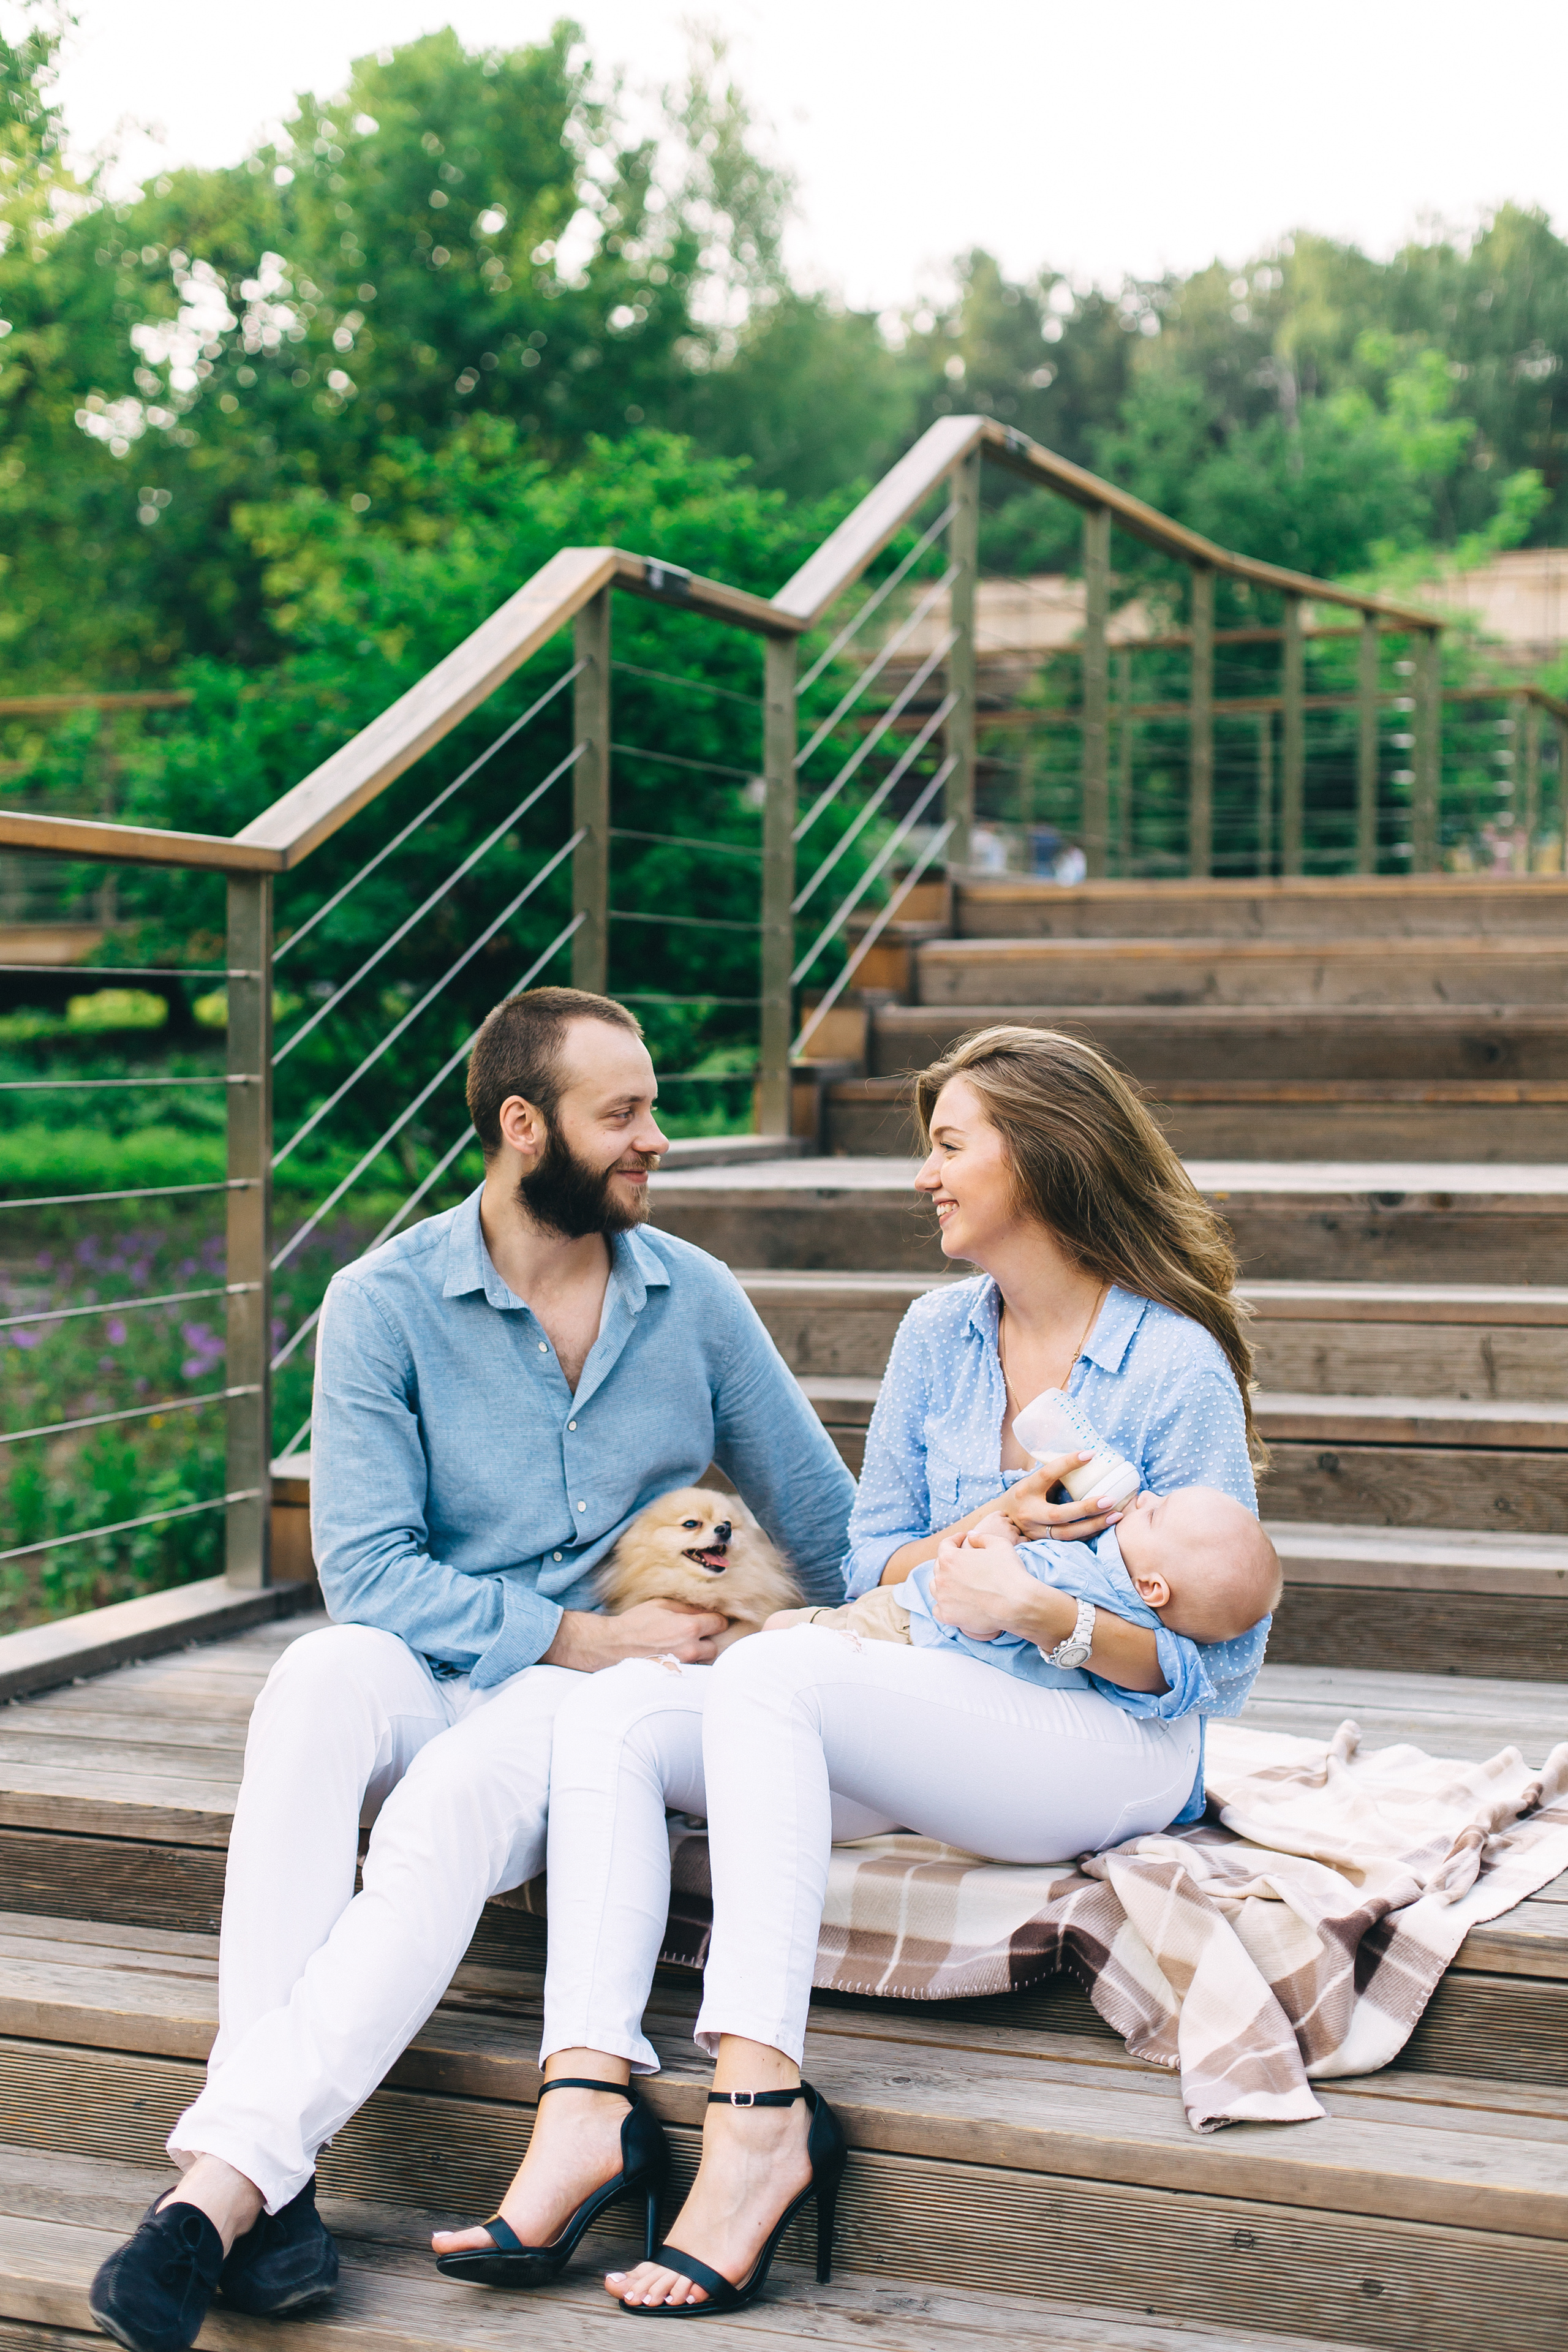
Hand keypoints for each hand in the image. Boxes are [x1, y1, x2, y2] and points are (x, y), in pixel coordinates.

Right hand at [542, 1601, 726, 1671]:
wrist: (613, 1646)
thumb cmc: (636, 1622)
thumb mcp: (662, 1604)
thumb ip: (688, 1607)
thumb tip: (706, 1608)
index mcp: (689, 1628)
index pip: (720, 1623)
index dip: (715, 1619)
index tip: (709, 1618)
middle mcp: (690, 1650)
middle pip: (716, 1646)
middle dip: (708, 1639)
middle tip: (695, 1634)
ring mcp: (683, 1666)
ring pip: (704, 1661)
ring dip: (699, 1653)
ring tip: (683, 1646)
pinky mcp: (675, 1677)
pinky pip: (691, 1670)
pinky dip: (688, 1664)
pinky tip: (676, 1656)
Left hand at [928, 1529, 1037, 1642]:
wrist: (1017, 1605)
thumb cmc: (1010, 1572)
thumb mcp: (999, 1544)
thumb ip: (981, 1537)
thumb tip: (970, 1536)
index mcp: (950, 1558)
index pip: (945, 1545)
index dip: (955, 1540)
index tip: (962, 1540)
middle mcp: (942, 1578)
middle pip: (940, 1566)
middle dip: (951, 1561)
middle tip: (964, 1562)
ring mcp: (943, 1599)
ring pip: (936, 1587)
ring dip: (945, 1582)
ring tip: (958, 1583)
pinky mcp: (948, 1617)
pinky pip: (938, 1609)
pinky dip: (944, 1605)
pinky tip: (954, 1602)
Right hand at [1002, 1454, 1129, 1544]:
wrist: (1003, 1520)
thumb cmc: (1024, 1494)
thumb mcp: (1033, 1481)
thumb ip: (1055, 1475)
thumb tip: (1085, 1460)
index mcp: (1026, 1489)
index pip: (1047, 1474)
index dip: (1068, 1463)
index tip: (1090, 1455)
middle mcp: (1029, 1512)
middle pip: (1059, 1513)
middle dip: (1086, 1508)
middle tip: (1110, 1499)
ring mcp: (1036, 1531)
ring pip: (1067, 1533)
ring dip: (1094, 1525)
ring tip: (1115, 1515)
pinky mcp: (1043, 1543)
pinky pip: (1070, 1541)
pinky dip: (1089, 1534)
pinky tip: (1105, 1526)